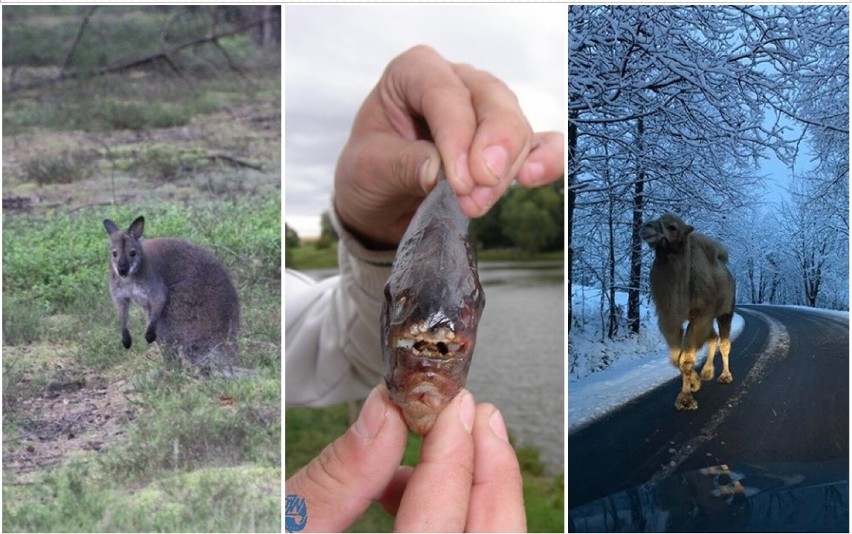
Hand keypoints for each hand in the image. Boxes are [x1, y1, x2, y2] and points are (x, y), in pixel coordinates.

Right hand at [285, 385, 524, 531]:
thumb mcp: (281, 530)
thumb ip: (336, 478)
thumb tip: (382, 415)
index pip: (439, 525)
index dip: (455, 455)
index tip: (455, 407)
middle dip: (490, 474)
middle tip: (479, 419)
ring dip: (471, 496)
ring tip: (438, 450)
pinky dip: (448, 521)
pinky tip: (410, 494)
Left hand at [334, 45, 563, 248]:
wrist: (380, 202)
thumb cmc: (369, 171)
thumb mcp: (369, 169)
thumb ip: (403, 165)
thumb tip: (440, 172)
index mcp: (414, 72)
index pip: (444, 92)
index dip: (457, 135)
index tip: (459, 180)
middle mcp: (456, 82)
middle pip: (491, 100)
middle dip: (492, 147)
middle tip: (479, 190)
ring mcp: (484, 110)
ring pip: (514, 125)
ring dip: (505, 168)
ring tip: (477, 204)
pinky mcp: (505, 144)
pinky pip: (537, 143)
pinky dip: (543, 159)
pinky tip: (535, 177)